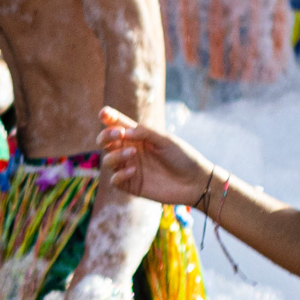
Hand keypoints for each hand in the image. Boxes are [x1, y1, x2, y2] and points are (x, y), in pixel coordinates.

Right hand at [99, 106, 221, 210]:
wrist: (195, 182)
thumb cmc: (183, 157)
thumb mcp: (165, 140)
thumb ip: (144, 133)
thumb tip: (123, 132)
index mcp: (138, 137)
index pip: (118, 125)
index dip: (108, 118)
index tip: (104, 113)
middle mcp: (130, 152)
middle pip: (106, 142)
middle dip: (106, 136)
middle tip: (118, 134)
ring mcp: (129, 169)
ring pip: (107, 160)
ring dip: (116, 155)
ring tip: (133, 153)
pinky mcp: (131, 186)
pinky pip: (114, 180)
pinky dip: (119, 174)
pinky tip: (134, 171)